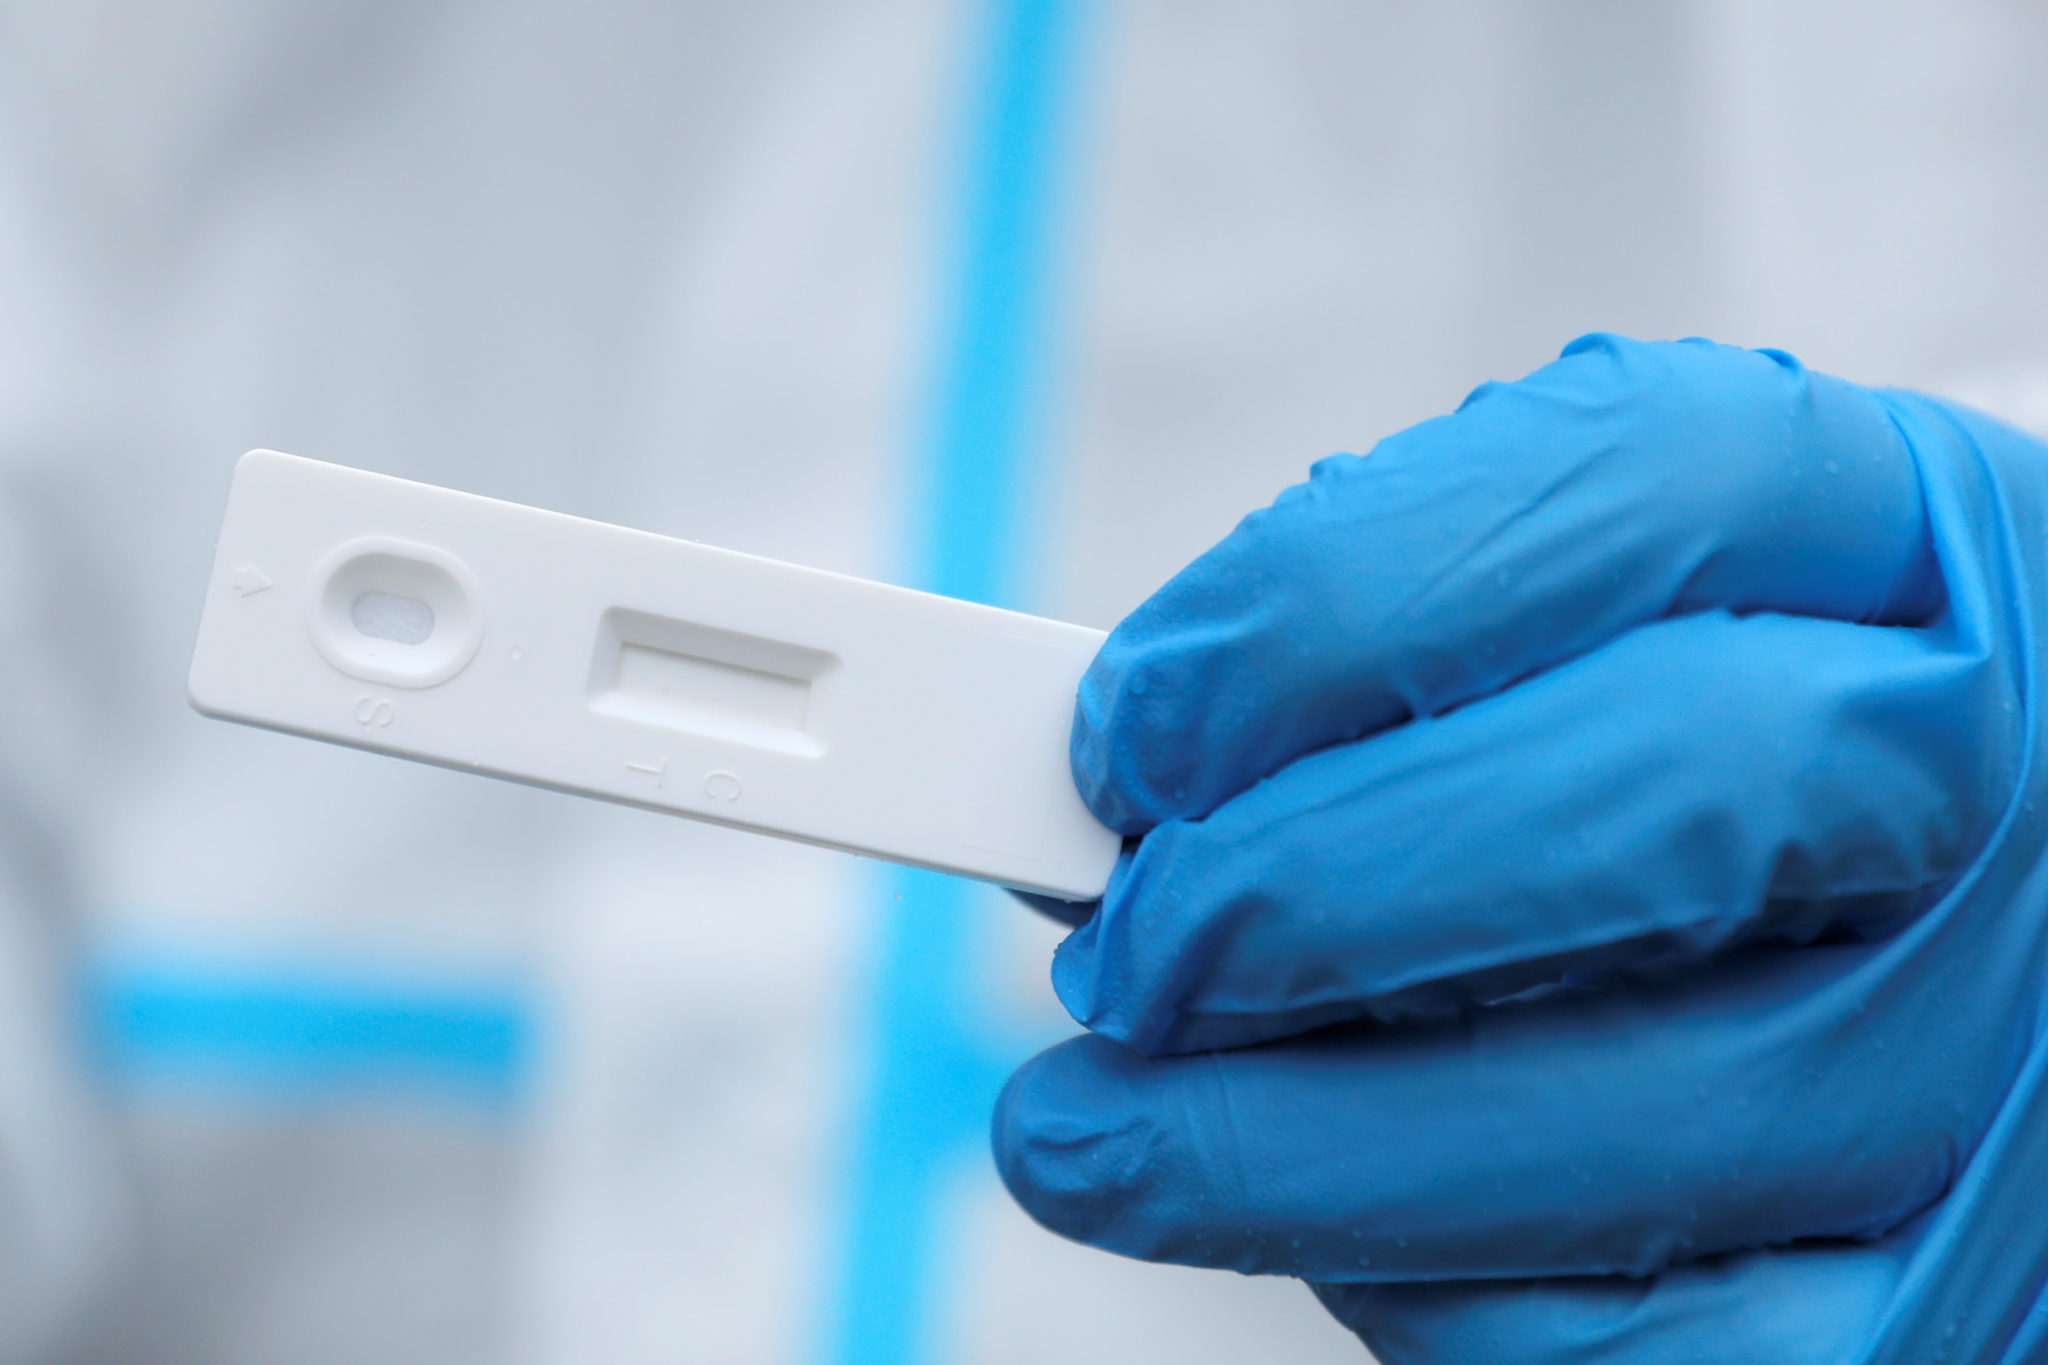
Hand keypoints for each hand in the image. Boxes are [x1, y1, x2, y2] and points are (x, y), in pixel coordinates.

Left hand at [994, 335, 2047, 1362]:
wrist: (1954, 922)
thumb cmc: (1714, 732)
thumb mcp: (1593, 605)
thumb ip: (1388, 646)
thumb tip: (1124, 784)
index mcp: (1900, 531)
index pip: (1640, 479)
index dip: (1339, 602)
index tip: (1139, 721)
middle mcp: (1985, 771)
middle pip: (1667, 796)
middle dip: (1318, 884)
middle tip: (1126, 947)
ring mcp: (1989, 1046)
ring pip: (1646, 1115)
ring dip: (1292, 1142)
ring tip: (1089, 1134)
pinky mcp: (1941, 1288)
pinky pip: (1667, 1340)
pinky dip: (1430, 1295)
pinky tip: (1308, 1237)